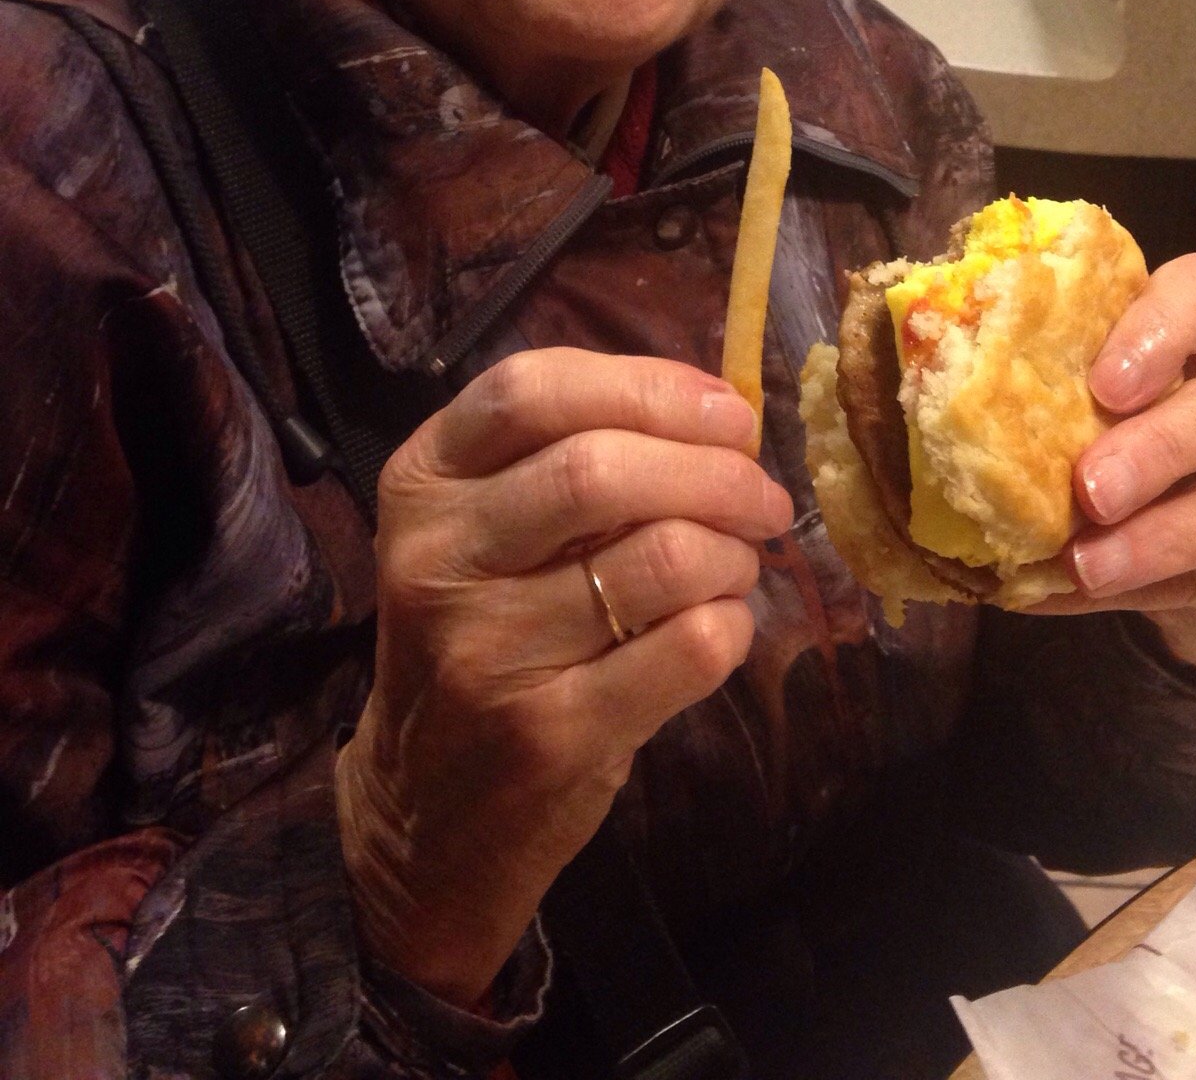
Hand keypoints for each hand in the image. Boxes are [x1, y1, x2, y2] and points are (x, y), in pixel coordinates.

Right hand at [335, 348, 791, 1006]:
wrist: (422, 817)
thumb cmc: (480, 643)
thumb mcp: (483, 536)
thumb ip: (569, 459)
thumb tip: (720, 412)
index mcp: (422, 484)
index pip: (531, 388)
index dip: (648, 385)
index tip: (728, 410)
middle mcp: (439, 559)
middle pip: (601, 468)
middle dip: (715, 470)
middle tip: (764, 496)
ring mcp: (488, 651)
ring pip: (661, 556)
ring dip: (731, 552)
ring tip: (739, 566)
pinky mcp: (549, 734)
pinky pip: (687, 647)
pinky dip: (732, 626)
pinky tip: (722, 628)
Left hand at [1029, 255, 1195, 668]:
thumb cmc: (1146, 427)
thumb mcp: (1118, 394)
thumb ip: (1065, 394)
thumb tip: (951, 432)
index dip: (1157, 329)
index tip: (1103, 382)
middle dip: (1156, 448)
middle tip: (1090, 488)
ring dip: (1155, 537)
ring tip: (1086, 564)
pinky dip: (1142, 586)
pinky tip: (1077, 592)